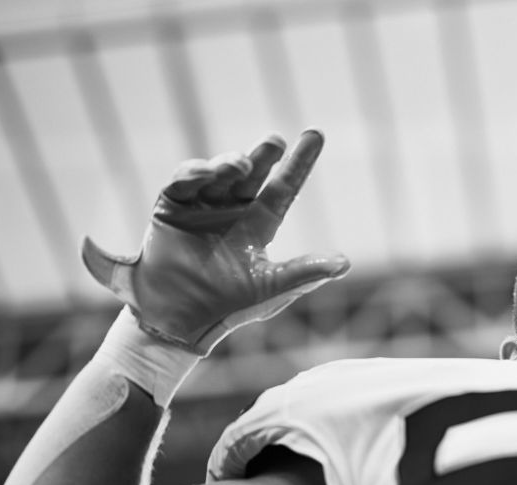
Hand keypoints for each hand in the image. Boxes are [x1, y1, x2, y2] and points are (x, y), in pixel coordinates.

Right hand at [81, 129, 349, 354]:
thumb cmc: (229, 305)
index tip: (315, 134)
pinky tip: (208, 173)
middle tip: (276, 141)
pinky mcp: (171, 208)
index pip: (284, 187)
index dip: (299, 163)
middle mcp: (232, 210)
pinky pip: (183, 182)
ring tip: (241, 164)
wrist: (180, 319)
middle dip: (264, 155)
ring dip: (229, 163)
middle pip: (252, 174)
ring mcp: (201, 206)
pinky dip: (194, 173)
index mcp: (259, 224)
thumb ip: (304, 272)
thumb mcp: (271, 286)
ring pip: (219, 173)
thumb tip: (345, 264)